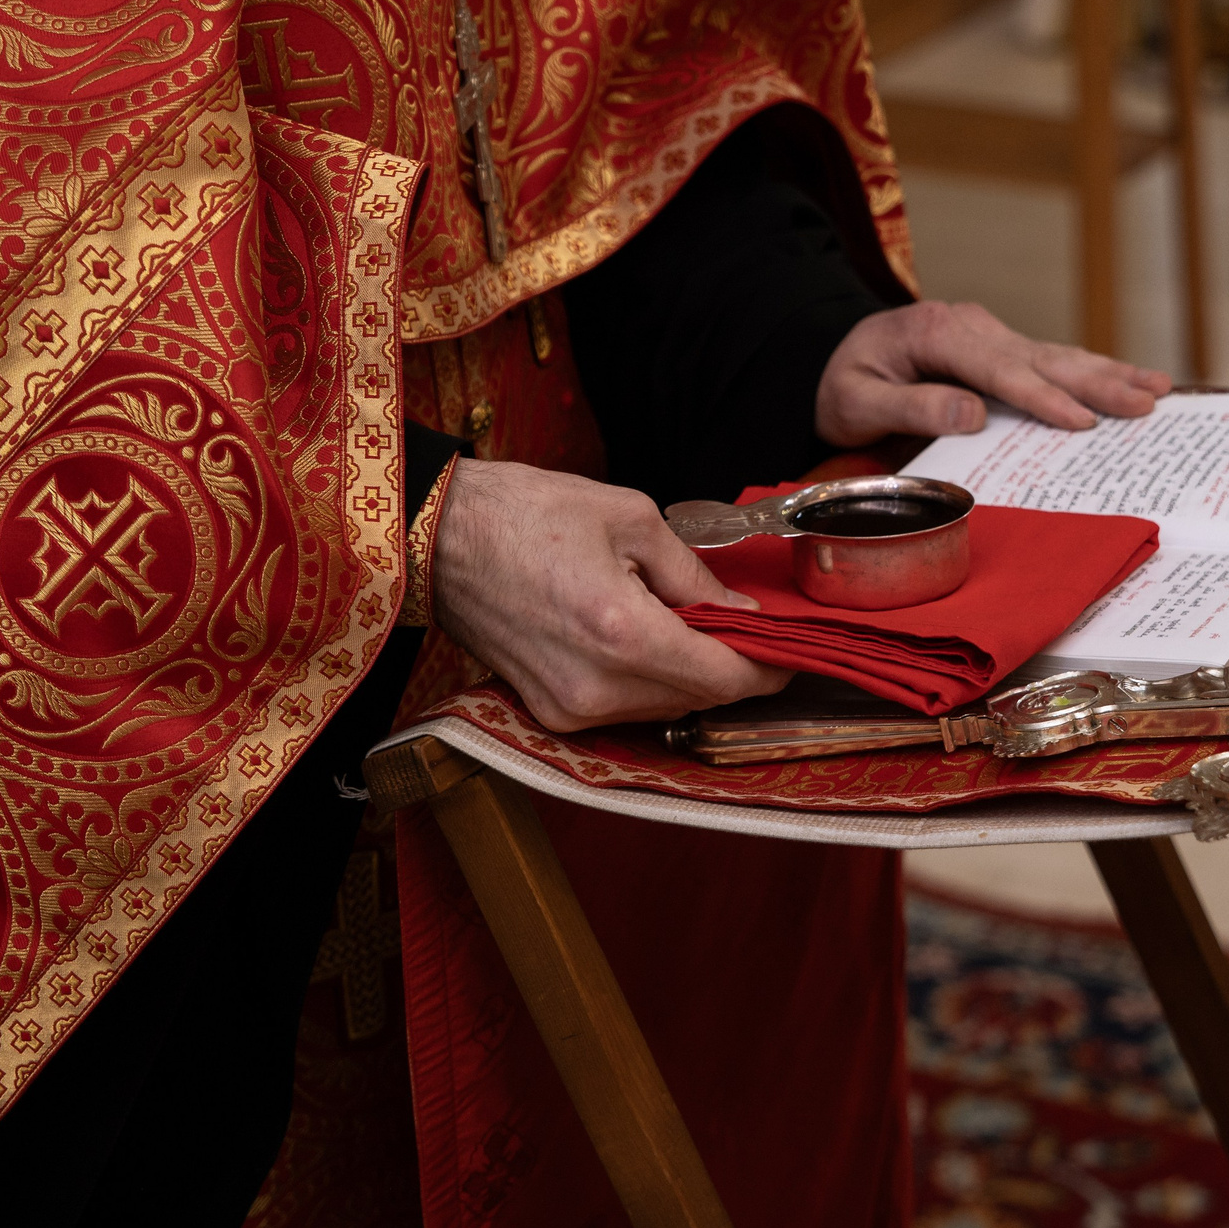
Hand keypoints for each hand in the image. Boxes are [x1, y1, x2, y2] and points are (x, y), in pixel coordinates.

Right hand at [431, 460, 788, 730]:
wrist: (439, 536)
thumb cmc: (527, 513)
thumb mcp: (630, 519)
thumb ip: (693, 574)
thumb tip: (739, 610)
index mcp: (622, 633)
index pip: (726, 679)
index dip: (769, 668)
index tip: (790, 649)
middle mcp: (597, 688)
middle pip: (699, 699)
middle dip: (734, 667)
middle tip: (751, 630)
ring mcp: (568, 709)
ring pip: (664, 708)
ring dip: (692, 676)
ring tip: (697, 628)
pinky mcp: (548, 714)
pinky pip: (624, 708)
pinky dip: (650, 681)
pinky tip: (649, 641)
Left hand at [814, 300, 1173, 447]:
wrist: (828, 357)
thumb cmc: (841, 384)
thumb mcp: (857, 400)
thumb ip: (912, 405)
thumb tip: (973, 414)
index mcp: (938, 333)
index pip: (1000, 371)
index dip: (1042, 398)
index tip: (1080, 422)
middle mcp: (971, 326)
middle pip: (1043, 357)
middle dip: (1098, 381)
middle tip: (1148, 401)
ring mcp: (988, 333)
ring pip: (1056, 354)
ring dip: (1108, 372)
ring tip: (1159, 387)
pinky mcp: (996, 347)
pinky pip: (1048, 360)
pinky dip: (1089, 371)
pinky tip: (1125, 380)